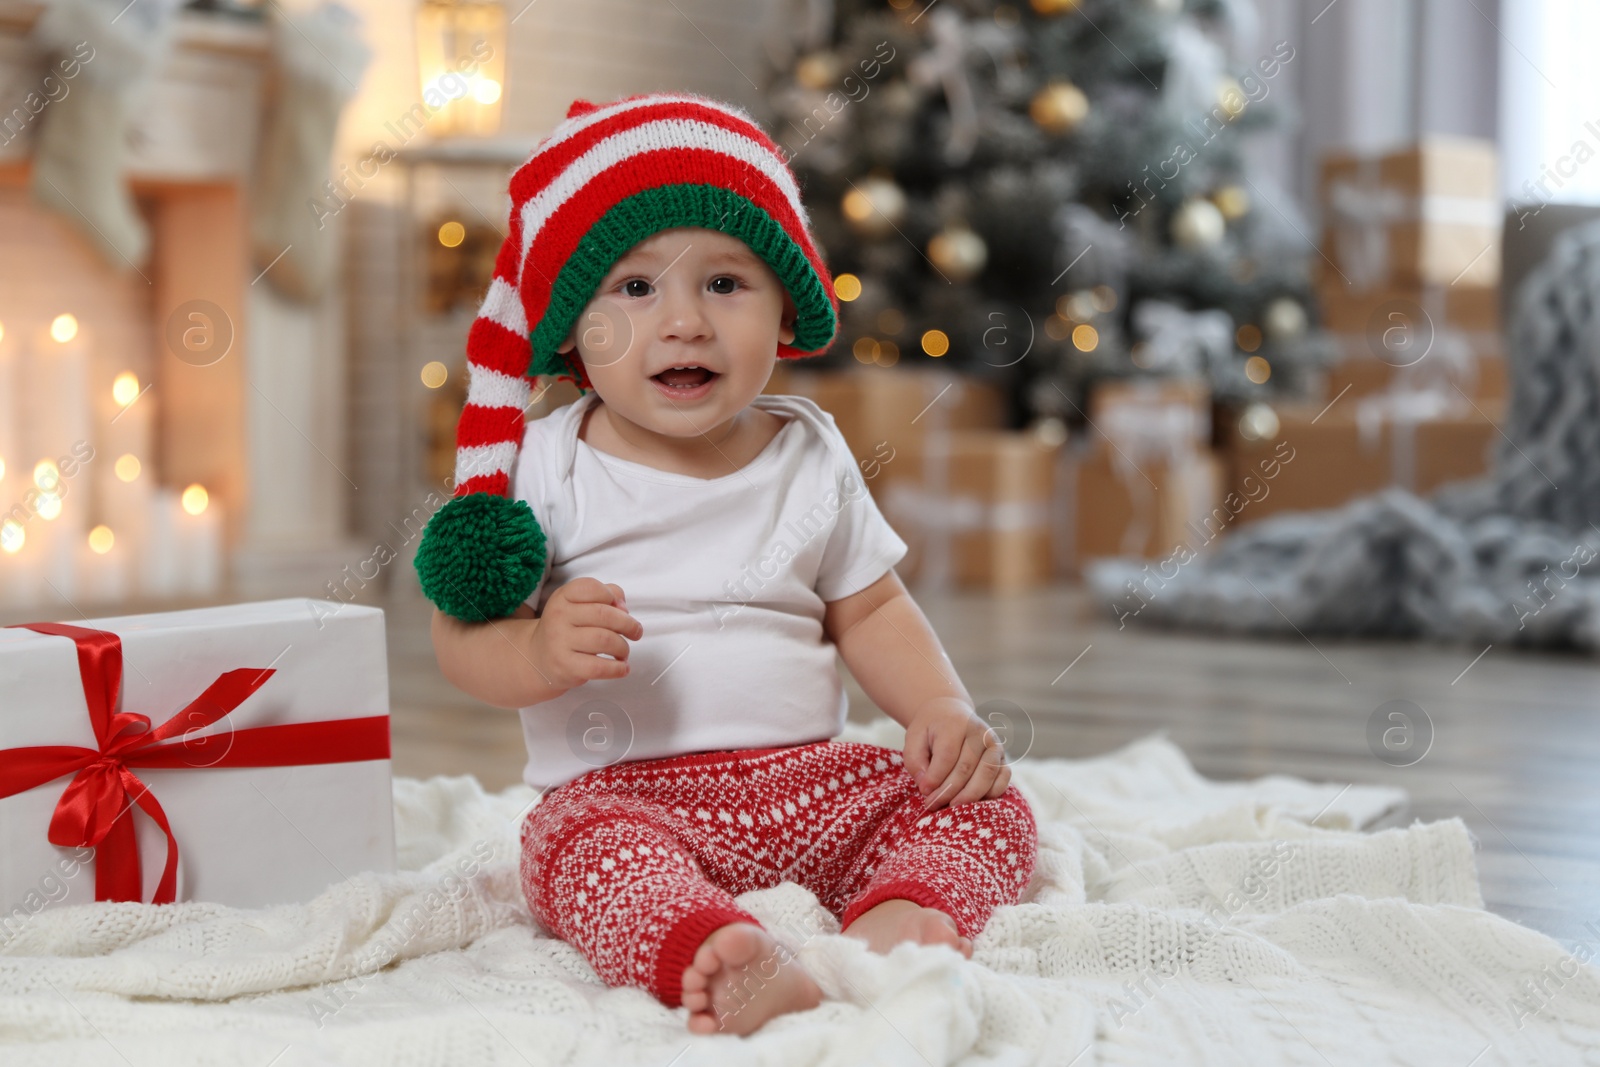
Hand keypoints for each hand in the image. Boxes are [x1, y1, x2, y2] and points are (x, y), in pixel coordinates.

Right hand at [527, 577, 642, 692]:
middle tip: (636, 632)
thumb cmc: (569, 628)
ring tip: (623, 652)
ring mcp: (560, 642)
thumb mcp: (580, 603)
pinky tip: (622, 668)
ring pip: (605, 640)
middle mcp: (558, 616)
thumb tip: (624, 609)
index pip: (592, 588)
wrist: (539, 658)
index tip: (621, 609)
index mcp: (563, 597)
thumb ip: (607, 595)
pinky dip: (618, 668)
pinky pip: (599, 667)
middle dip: (628, 624)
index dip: (612, 597)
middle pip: (604, 615)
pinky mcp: (565, 666)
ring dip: (623, 647)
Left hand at [902, 697, 1010, 810]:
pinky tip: (974, 802)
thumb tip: (926, 786)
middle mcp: (979, 732)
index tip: (924, 792)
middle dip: (948, 791)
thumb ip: (915, 761)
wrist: (951, 713)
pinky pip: (1003, 778)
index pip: (947, 755)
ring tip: (951, 807)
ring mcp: (994, 744)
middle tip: (933, 805)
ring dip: (969, 796)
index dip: (935, 778)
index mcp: (956, 723)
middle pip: (966, 768)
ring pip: (986, 775)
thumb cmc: (931, 730)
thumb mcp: (913, 738)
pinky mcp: (1003, 756)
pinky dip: (991, 794)